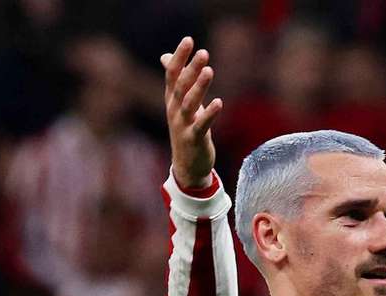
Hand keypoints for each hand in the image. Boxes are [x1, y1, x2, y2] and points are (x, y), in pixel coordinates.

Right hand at [160, 37, 222, 188]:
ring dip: (199, 87)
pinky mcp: (194, 139)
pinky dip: (209, 114)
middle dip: (191, 68)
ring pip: (190, 103)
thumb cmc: (185, 130)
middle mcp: (174, 110)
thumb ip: (175, 80)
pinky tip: (219, 103)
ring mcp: (182, 125)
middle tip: (203, 52)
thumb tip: (165, 57)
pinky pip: (201, 125)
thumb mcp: (179, 104)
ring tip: (209, 71)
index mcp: (171, 99)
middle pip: (181, 86)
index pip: (172, 74)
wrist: (186, 165)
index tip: (189, 39)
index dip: (179, 57)